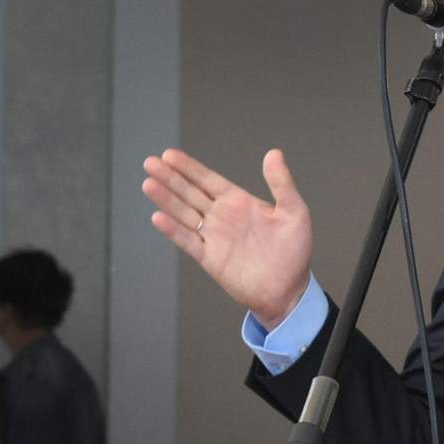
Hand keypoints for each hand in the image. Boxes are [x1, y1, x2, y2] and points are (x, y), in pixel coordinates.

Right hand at [142, 148, 312, 329]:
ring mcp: (214, 237)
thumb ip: (282, 183)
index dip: (189, 167)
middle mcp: (223, 216)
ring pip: (184, 213)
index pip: (208, 180)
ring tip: (148, 183)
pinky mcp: (210, 258)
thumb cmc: (295, 251)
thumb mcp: (294, 212)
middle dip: (170, 177)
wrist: (289, 290)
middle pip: (190, 192)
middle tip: (150, 162)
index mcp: (240, 202)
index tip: (169, 155)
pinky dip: (173, 230)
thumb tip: (273, 153)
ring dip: (166, 199)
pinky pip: (188, 241)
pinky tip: (158, 217)